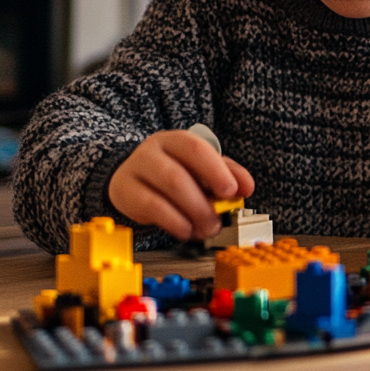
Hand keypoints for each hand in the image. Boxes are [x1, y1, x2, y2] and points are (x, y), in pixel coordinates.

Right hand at [108, 130, 253, 240]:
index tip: (232, 192)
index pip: (196, 149)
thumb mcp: (203, 169)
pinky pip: (149, 207)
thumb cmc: (175, 171)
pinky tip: (185, 230)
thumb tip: (246, 187)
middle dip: (202, 203)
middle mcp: (152, 151)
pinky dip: (172, 222)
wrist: (133, 178)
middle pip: (177, 175)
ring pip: (164, 191)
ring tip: (205, 229)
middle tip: (218, 223)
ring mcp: (134, 169)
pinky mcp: (123, 191)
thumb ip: (228, 174)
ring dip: (190, 214)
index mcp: (176, 140)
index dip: (216, 171)